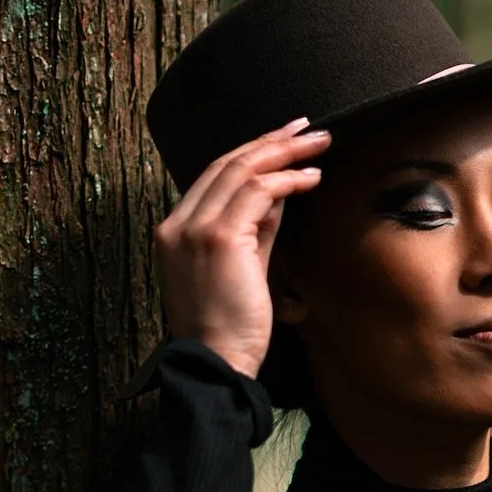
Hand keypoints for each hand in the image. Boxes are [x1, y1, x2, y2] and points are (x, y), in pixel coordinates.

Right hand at [156, 119, 330, 377]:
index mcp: (174, 231)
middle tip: (306, 127)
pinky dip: (287, 180)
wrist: (216, 363)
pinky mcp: (220, 238)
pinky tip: (311, 177)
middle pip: (225, 164)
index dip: (250, 154)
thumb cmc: (229, 330)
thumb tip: (279, 194)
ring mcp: (195, 228)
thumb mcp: (242, 270)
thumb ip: (255, 231)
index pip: (212, 177)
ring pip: (241, 170)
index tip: (282, 142)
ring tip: (318, 143)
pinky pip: (258, 193)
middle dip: (269, 141)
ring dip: (284, 152)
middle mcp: (178, 224)